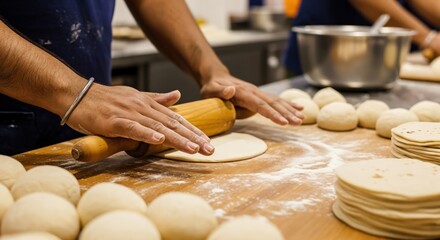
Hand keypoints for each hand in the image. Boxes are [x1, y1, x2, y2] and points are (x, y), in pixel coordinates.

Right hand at [66, 84, 213, 154]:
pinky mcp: (114, 121)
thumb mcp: (135, 96)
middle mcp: (143, 107)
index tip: (207, 141)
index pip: (176, 118)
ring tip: (194, 148)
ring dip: (177, 138)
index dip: (193, 130)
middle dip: (192, 137)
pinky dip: (147, 134)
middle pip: (172, 124)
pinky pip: (133, 128)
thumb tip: (177, 95)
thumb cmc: (106, 99)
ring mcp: (129, 113)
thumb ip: (157, 98)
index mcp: (148, 104)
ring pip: (158, 127)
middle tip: (209, 149)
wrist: (77, 95)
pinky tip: (160, 140)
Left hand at [200, 74, 303, 124]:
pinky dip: (288, 105)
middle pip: (272, 103)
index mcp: (243, 92)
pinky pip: (276, 101)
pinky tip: (299, 109)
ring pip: (277, 102)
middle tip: (298, 122)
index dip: (272, 114)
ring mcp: (258, 93)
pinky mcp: (260, 95)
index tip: (283, 122)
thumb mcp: (211, 89)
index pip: (260, 105)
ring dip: (290, 110)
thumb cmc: (211, 87)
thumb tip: (231, 90)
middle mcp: (254, 91)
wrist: (216, 77)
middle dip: (286, 113)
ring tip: (302, 119)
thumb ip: (221, 91)